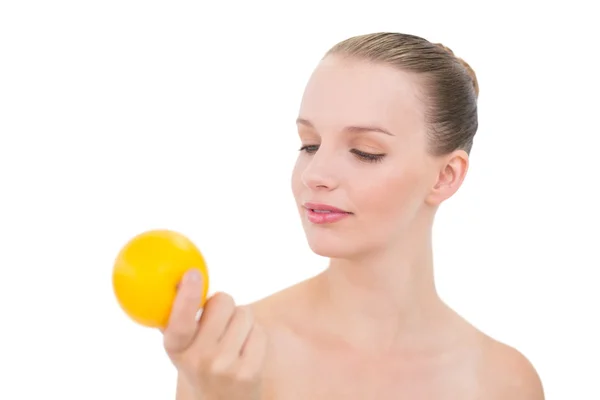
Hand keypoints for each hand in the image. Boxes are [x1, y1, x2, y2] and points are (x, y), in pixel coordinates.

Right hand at [163, 269, 266, 398]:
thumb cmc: (201, 366)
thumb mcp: (181, 347)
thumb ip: (177, 316)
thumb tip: (178, 278)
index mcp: (176, 348)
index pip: (180, 319)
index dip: (186, 295)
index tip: (193, 273)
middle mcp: (198, 359)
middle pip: (222, 302)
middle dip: (225, 304)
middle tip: (220, 320)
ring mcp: (224, 366)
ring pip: (244, 313)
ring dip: (242, 320)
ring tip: (233, 339)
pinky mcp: (249, 372)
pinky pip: (259, 330)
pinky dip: (255, 335)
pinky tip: (245, 351)